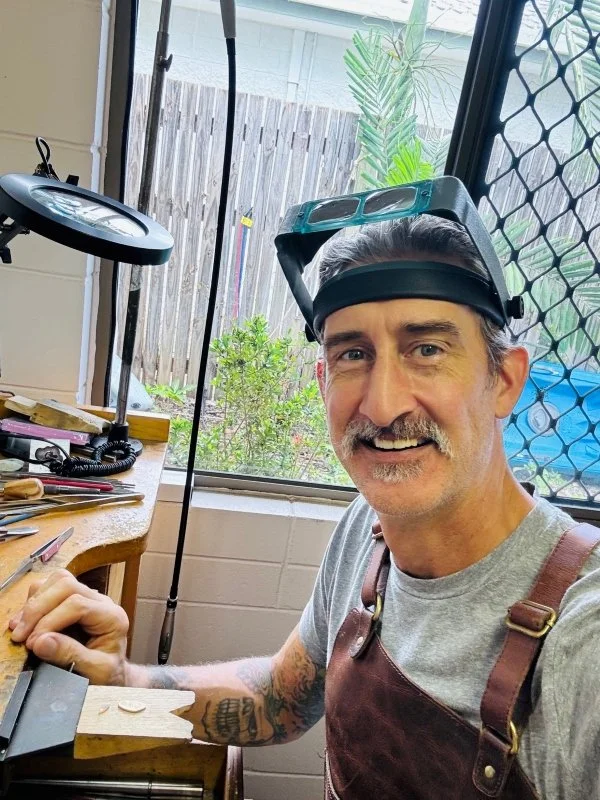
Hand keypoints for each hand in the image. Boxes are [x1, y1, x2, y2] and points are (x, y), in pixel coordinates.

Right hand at [8, 569, 129, 685]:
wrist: (112, 673)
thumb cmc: (107, 673)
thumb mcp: (95, 671)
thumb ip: (70, 656)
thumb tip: (41, 642)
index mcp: (112, 617)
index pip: (77, 604)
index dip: (50, 622)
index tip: (33, 644)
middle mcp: (101, 601)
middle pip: (66, 585)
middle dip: (38, 609)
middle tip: (20, 635)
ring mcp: (87, 597)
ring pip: (58, 580)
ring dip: (34, 603)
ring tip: (20, 629)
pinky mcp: (73, 599)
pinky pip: (51, 587)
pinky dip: (34, 601)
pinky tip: (24, 622)